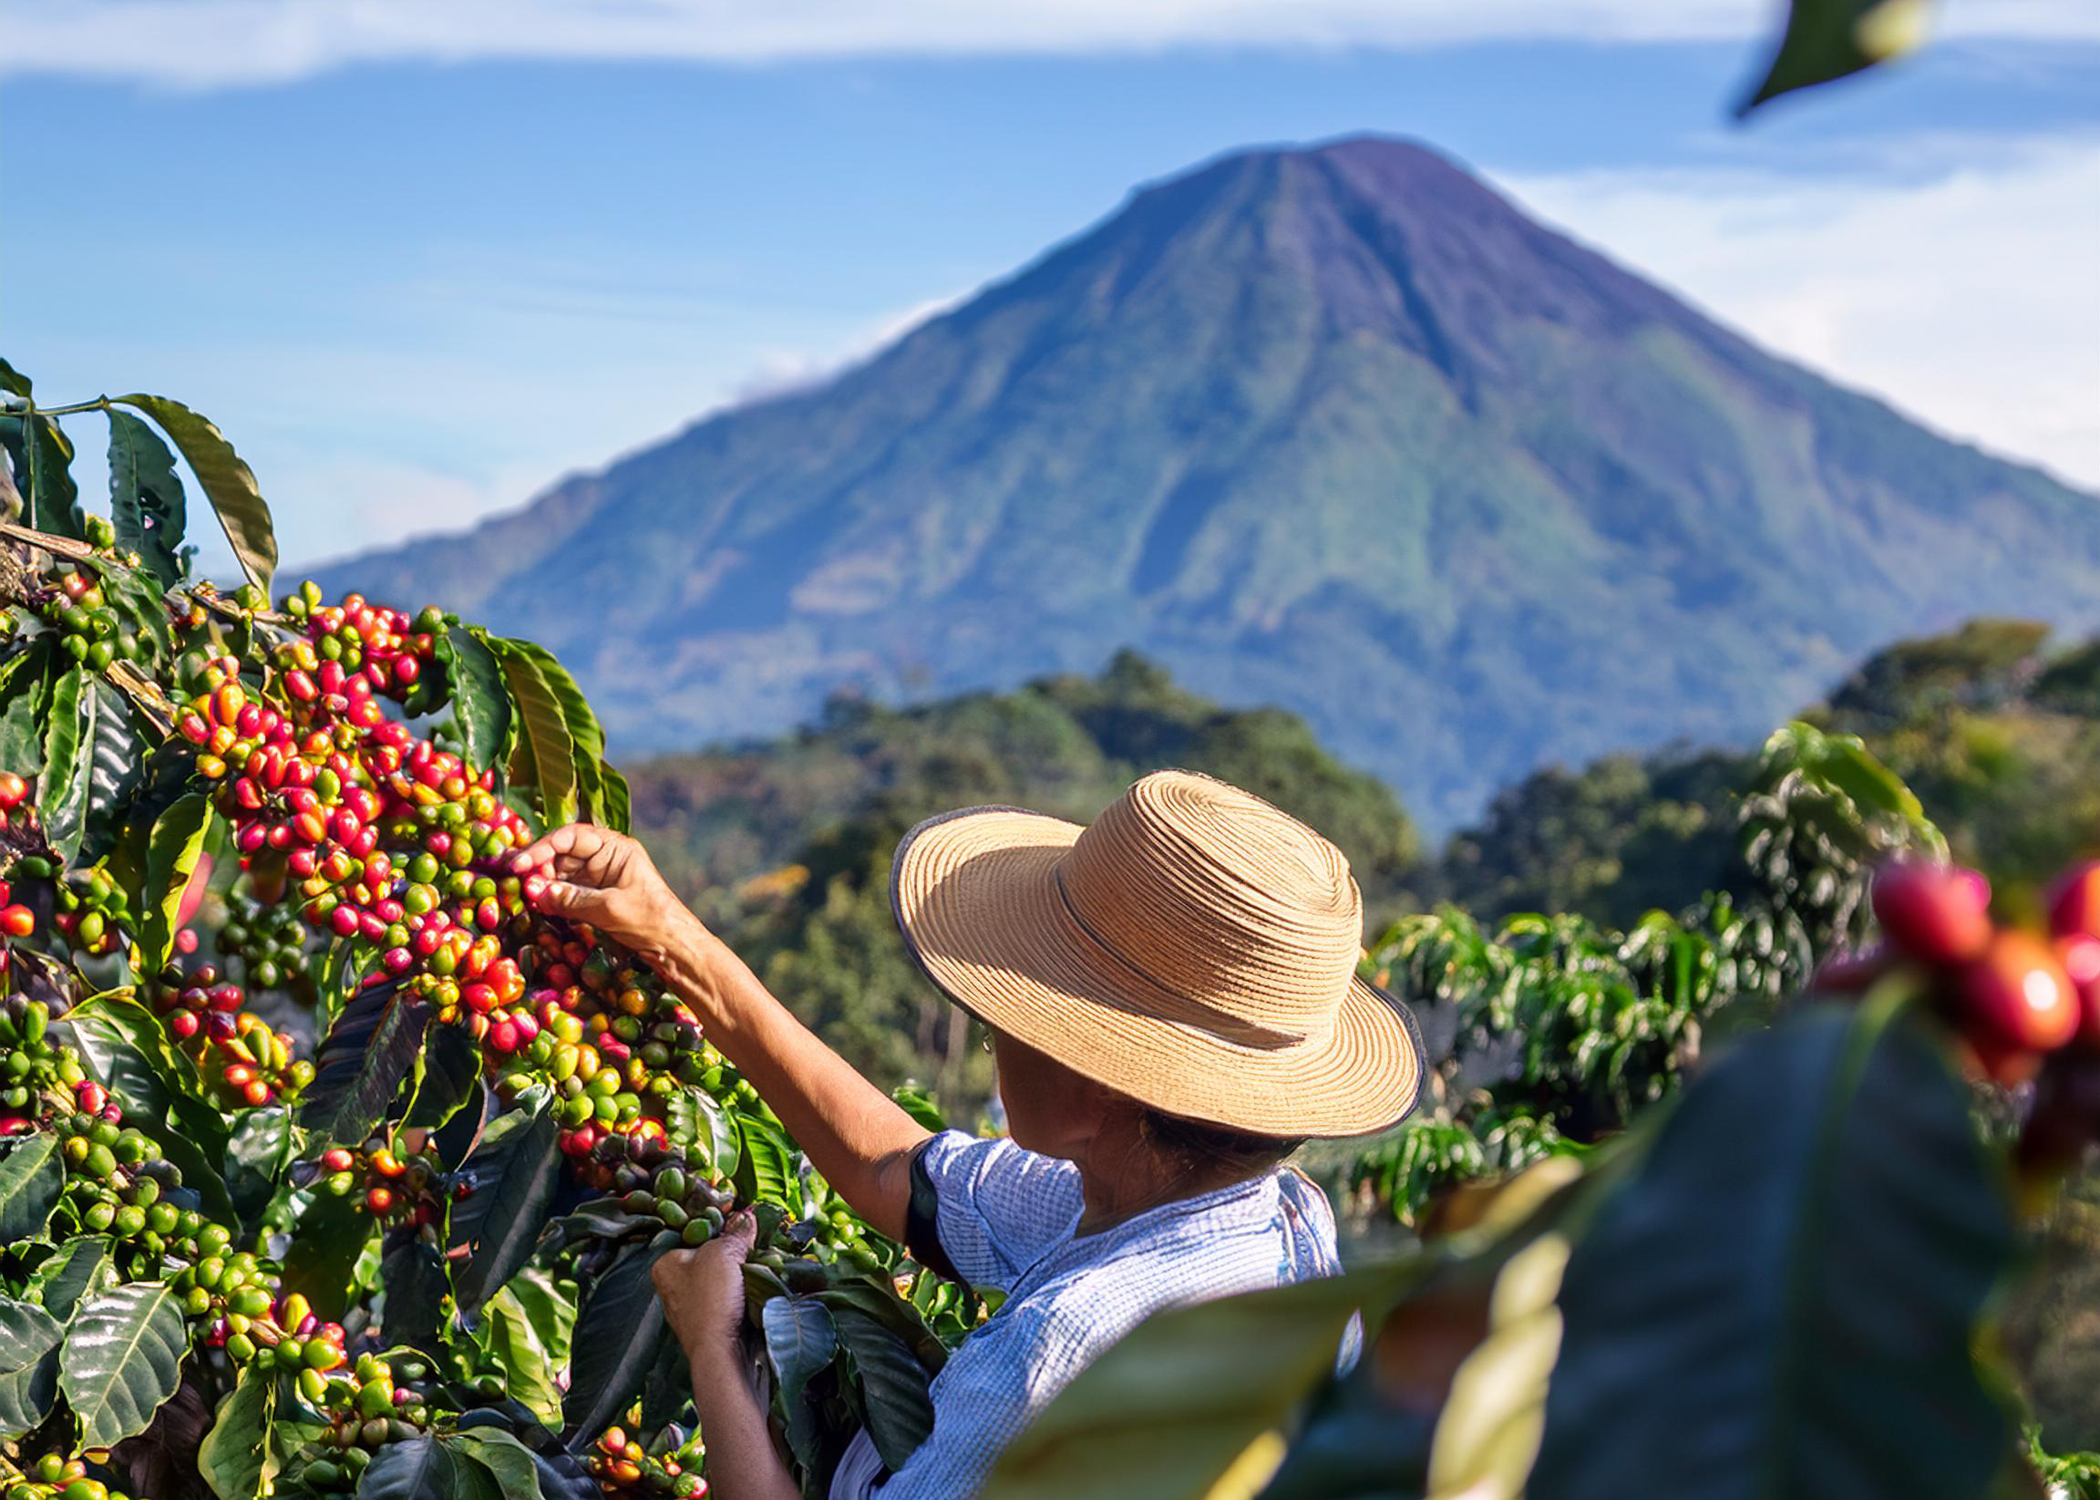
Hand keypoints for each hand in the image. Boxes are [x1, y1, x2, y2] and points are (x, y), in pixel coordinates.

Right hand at [511, 825, 687, 959]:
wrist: (673, 946)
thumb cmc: (650, 919)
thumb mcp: (609, 908)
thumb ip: (570, 898)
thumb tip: (533, 889)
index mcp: (616, 848)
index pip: (572, 837)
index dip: (543, 848)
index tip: (520, 865)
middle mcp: (605, 858)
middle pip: (561, 853)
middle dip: (538, 865)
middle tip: (515, 881)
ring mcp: (598, 877)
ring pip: (560, 872)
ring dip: (541, 882)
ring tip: (521, 893)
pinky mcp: (593, 897)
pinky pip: (565, 891)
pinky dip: (550, 896)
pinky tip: (536, 903)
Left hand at [653, 1209, 758, 1359]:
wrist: (719, 1351)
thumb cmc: (710, 1298)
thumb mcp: (725, 1253)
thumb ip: (736, 1233)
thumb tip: (747, 1216)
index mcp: (665, 1265)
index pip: (693, 1236)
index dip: (719, 1230)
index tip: (740, 1228)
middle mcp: (670, 1287)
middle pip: (708, 1259)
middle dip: (730, 1255)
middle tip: (749, 1249)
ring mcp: (687, 1309)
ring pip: (718, 1281)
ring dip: (736, 1277)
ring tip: (753, 1272)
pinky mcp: (705, 1325)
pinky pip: (725, 1302)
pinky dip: (738, 1297)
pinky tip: (750, 1295)